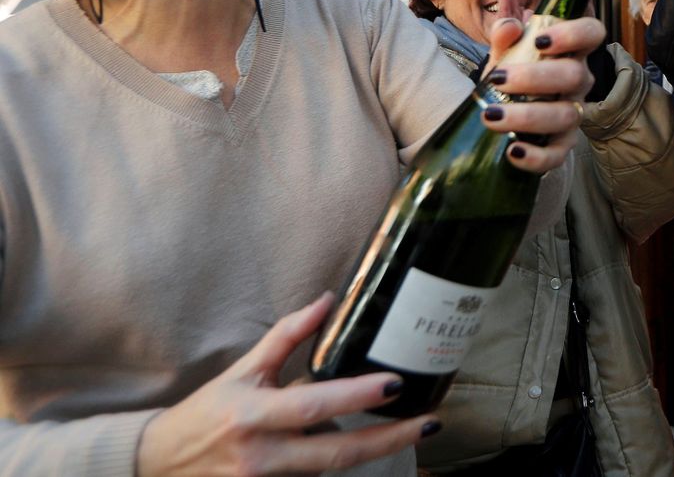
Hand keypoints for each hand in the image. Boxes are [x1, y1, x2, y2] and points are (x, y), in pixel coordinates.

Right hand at [136, 293, 437, 475]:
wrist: (157, 465)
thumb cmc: (205, 413)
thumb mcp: (242, 371)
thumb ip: (285, 336)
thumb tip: (327, 300)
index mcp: (254, 415)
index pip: (315, 405)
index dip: (358, 397)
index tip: (395, 384)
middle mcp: (262, 455)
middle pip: (338, 453)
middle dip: (390, 440)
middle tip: (430, 423)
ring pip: (330, 469)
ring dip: (367, 450)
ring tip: (405, 428)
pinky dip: (336, 463)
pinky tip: (360, 446)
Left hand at [482, 0, 603, 173]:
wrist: (502, 108)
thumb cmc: (512, 74)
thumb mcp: (505, 53)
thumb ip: (505, 37)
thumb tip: (509, 28)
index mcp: (570, 52)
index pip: (592, 33)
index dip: (573, 34)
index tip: (539, 40)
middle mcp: (579, 82)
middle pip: (574, 75)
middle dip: (535, 77)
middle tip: (498, 79)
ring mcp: (574, 115)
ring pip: (565, 116)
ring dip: (527, 116)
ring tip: (491, 115)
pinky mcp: (562, 145)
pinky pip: (558, 155)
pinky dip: (537, 157)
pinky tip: (513, 149)